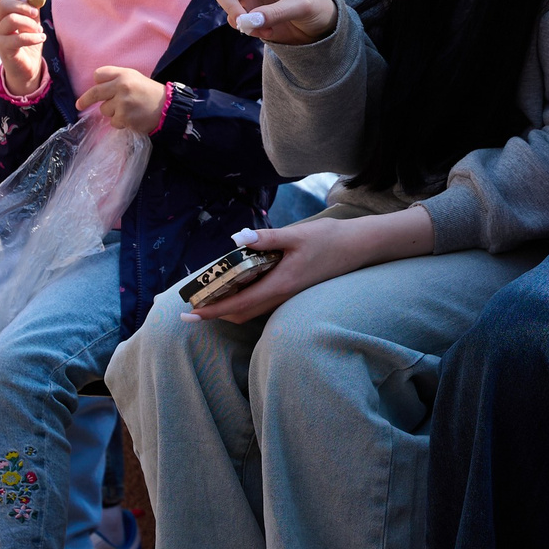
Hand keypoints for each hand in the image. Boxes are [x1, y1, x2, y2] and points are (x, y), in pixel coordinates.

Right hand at [0, 0, 48, 97]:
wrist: (27, 65)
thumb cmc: (29, 40)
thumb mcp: (31, 21)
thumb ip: (31, 8)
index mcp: (1, 14)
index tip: (29, 2)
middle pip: (3, 5)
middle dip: (23, 7)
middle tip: (36, 15)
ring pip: (11, 19)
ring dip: (30, 23)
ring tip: (39, 30)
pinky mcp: (3, 48)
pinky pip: (18, 38)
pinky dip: (33, 37)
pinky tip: (41, 37)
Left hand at [82, 66, 167, 133]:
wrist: (167, 107)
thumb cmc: (149, 92)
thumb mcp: (134, 78)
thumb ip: (116, 79)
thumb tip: (96, 88)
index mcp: (123, 74)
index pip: (99, 75)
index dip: (98, 82)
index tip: (96, 88)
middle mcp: (121, 86)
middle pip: (95, 93)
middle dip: (84, 100)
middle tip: (79, 105)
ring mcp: (122, 102)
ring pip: (104, 110)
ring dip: (112, 112)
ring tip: (128, 110)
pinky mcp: (124, 117)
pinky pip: (113, 122)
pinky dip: (120, 122)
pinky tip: (131, 119)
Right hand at [178, 0, 338, 44]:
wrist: (311, 31)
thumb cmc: (311, 9)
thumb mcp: (301, 8)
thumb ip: (274, 13)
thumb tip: (245, 22)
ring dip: (235, 12)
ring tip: (253, 27)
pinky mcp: (241, 12)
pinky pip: (233, 19)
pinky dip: (247, 28)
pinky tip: (265, 31)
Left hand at [184, 208, 434, 323]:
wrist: (360, 248)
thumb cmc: (330, 240)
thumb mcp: (296, 235)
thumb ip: (266, 238)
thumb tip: (237, 239)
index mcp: (279, 284)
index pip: (237, 305)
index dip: (210, 311)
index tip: (188, 313)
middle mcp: (282, 296)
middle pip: (240, 313)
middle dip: (215, 313)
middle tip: (193, 304)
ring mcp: (288, 296)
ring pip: (251, 310)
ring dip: (229, 307)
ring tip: (211, 295)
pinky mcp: (293, 291)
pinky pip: (262, 302)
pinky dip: (244, 299)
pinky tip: (239, 284)